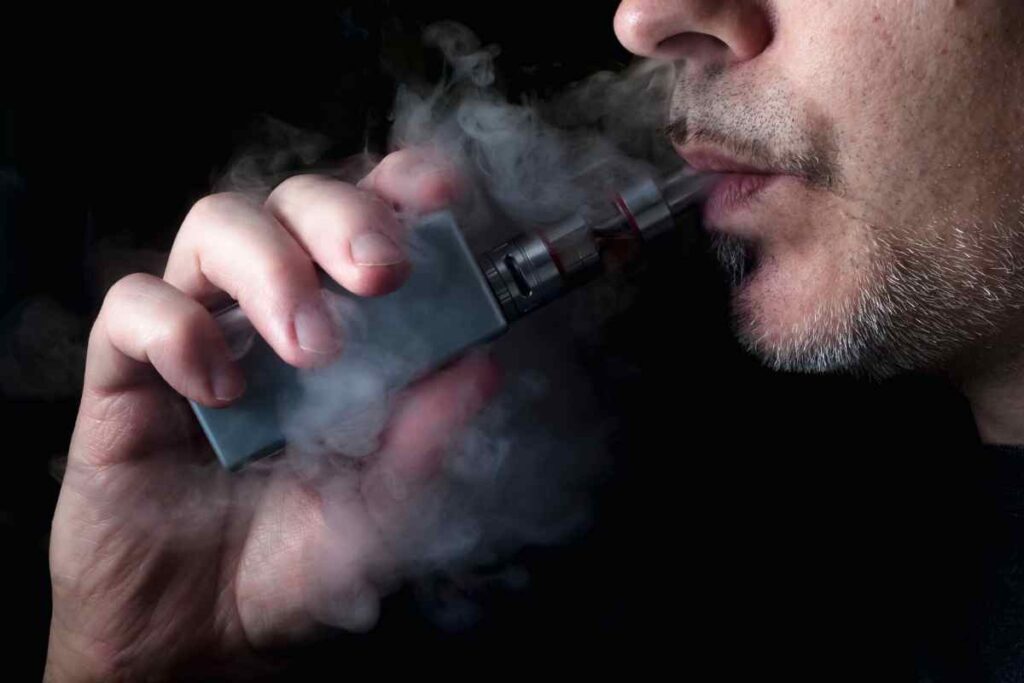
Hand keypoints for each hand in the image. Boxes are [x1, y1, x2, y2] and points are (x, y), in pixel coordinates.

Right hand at [45, 149, 500, 680]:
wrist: (201, 628)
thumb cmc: (295, 558)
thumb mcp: (382, 509)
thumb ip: (427, 443)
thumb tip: (481, 366)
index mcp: (344, 322)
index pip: (370, 217)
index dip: (405, 187)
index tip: (441, 199)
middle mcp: (271, 307)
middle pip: (296, 201)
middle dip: (344, 218)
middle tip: (384, 275)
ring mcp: (199, 328)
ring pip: (216, 225)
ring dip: (271, 269)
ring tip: (308, 349)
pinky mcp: (126, 370)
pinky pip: (133, 306)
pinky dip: (178, 329)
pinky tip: (216, 389)